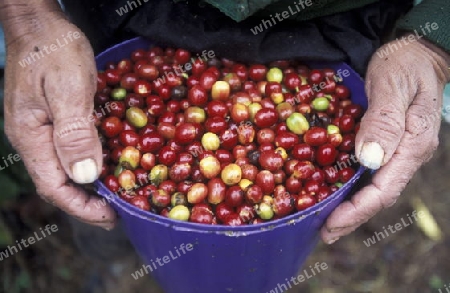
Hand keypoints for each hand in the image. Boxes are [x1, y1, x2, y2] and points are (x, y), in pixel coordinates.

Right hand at [2, 3, 114, 228]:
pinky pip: (68, 150)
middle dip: (86, 203)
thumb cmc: (53, 49)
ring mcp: (40, 129)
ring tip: (115, 196)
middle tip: (116, 213)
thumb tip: (85, 176)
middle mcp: (32, 138)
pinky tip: (106, 165)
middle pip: (57, 183)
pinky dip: (88, 164)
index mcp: (31, 135)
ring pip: (63, 169)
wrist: (39, 23)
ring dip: (88, 187)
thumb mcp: (69, 88)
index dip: (82, 207)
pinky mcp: (51, 119)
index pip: (54, 186)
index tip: (110, 217)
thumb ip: (75, 133)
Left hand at [321, 34, 449, 243]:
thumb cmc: (405, 65)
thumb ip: (383, 122)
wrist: (417, 51)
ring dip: (351, 206)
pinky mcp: (389, 143)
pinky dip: (353, 186)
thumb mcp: (392, 86)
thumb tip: (369, 160)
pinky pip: (371, 172)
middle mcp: (407, 154)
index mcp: (412, 145)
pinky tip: (336, 190)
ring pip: (375, 187)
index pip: (384, 189)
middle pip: (379, 196)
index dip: (356, 210)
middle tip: (323, 233)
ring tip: (325, 220)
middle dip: (351, 217)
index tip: (330, 223)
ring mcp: (399, 150)